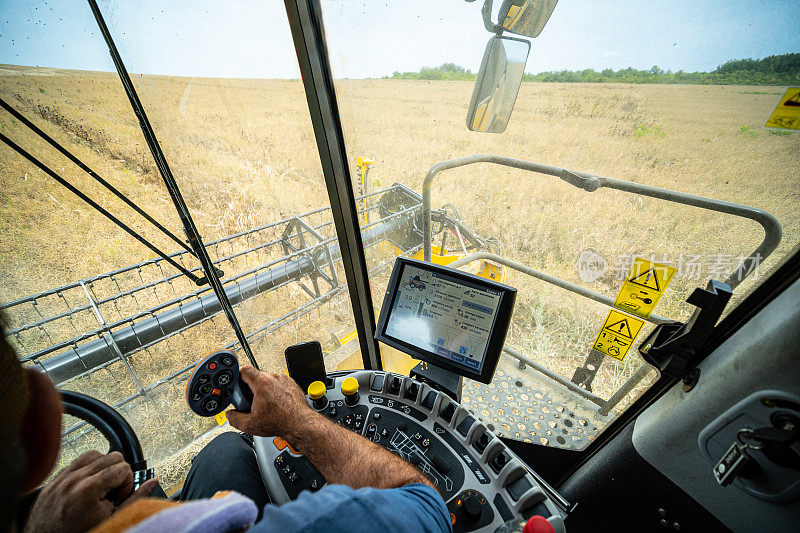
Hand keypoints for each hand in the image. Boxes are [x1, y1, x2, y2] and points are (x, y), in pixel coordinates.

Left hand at [23, 450, 159, 532]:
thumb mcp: (110, 520)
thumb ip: (134, 500)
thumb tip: (151, 483)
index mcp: (88, 490)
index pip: (122, 467)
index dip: (126, 482)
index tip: (119, 496)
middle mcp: (74, 479)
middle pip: (112, 456)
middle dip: (118, 472)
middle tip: (112, 491)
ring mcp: (63, 476)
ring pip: (96, 453)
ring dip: (103, 467)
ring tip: (101, 486)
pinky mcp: (56, 477)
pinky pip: (78, 459)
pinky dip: (88, 467)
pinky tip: (89, 482)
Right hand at [226, 366, 314, 437]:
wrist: (299, 423)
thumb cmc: (280, 422)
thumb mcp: (250, 424)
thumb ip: (235, 418)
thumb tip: (230, 414)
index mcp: (262, 383)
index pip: (245, 369)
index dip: (239, 374)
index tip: (238, 381)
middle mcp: (273, 378)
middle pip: (257, 375)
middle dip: (251, 385)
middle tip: (251, 398)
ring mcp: (284, 379)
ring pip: (268, 378)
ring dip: (264, 387)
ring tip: (265, 402)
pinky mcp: (291, 383)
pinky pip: (279, 382)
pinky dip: (275, 389)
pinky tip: (275, 402)